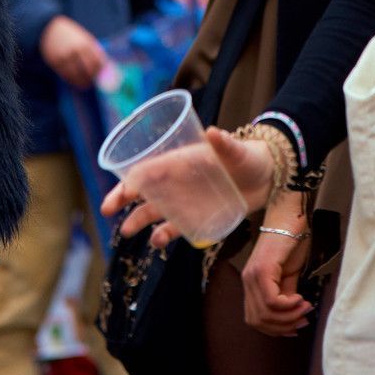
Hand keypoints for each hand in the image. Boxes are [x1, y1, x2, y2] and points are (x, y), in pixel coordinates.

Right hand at [40, 15, 107, 88]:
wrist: (49, 28)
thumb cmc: (70, 34)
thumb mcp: (84, 38)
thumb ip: (93, 50)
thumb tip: (103, 67)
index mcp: (86, 43)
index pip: (99, 62)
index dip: (102, 71)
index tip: (104, 76)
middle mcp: (76, 50)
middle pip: (89, 71)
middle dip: (93, 79)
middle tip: (94, 83)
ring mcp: (65, 57)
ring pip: (77, 76)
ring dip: (83, 83)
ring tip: (85, 85)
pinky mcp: (55, 62)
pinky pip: (66, 76)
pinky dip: (72, 81)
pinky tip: (75, 82)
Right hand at [101, 125, 278, 246]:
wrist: (267, 177)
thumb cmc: (247, 157)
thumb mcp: (236, 150)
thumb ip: (224, 144)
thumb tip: (213, 132)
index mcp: (181, 160)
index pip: (150, 168)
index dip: (133, 178)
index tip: (123, 191)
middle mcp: (178, 180)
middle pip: (145, 189)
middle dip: (123, 198)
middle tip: (107, 210)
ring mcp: (186, 199)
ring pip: (154, 210)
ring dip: (138, 220)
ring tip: (125, 232)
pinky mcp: (197, 215)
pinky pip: (175, 227)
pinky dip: (164, 234)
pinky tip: (157, 242)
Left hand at [243, 194, 314, 335]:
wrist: (291, 219)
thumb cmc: (291, 243)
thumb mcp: (289, 276)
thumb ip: (286, 295)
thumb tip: (291, 316)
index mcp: (251, 284)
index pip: (255, 319)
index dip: (275, 329)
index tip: (296, 327)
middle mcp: (247, 281)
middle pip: (258, 320)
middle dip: (284, 326)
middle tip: (303, 318)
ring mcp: (252, 276)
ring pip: (265, 313)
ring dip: (289, 317)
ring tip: (305, 307)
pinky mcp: (262, 270)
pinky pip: (272, 300)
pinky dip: (288, 305)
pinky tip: (300, 298)